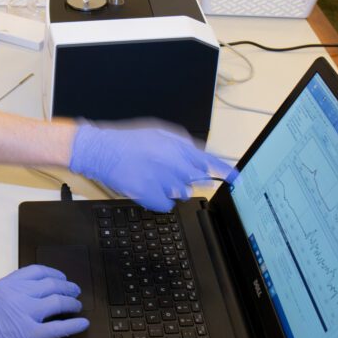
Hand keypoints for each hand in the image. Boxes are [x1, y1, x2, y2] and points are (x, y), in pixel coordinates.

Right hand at [0, 265, 88, 337]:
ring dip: (72, 303)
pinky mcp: (31, 335)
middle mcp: (17, 295)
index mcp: (6, 284)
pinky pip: (59, 328)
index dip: (54, 273)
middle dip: (67, 286)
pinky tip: (82, 324)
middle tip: (74, 291)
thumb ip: (7, 292)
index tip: (61, 277)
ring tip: (77, 306)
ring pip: (58, 302)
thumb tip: (27, 292)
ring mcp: (25, 314)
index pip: (37, 271)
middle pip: (51, 285)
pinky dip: (74, 325)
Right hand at [69, 120, 236, 211]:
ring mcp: (160, 180)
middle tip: (171, 172)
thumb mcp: (160, 132)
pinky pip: (166, 204)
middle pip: (195, 180)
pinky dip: (160, 199)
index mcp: (176, 146)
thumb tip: (199, 157)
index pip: (209, 161)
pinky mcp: (149, 194)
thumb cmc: (129, 140)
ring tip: (154, 176)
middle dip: (188, 178)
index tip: (236, 179)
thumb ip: (183, 144)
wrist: (102, 150)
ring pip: (181, 193)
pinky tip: (149, 188)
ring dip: (172, 187)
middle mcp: (172, 163)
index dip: (225, 171)